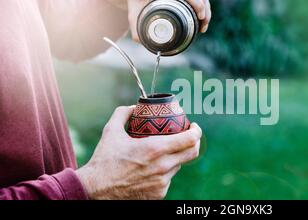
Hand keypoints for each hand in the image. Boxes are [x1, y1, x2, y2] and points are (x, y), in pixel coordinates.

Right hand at [76, 106, 201, 199]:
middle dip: (194, 143)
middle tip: (188, 137)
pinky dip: (163, 172)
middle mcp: (163, 167)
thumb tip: (134, 107)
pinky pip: (167, 179)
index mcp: (155, 149)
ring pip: (178, 166)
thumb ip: (123, 113)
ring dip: (175, 158)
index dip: (196, 131)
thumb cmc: (103, 161)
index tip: (193, 127)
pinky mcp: (159, 194)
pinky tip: (150, 169)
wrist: (95, 191)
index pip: (190, 139)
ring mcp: (162, 183)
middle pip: (192, 153)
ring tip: (162, 153)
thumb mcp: (111, 132)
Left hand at [109, 0, 211, 40]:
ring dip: (206, 10)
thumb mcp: (134, 10)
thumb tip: (139, 40)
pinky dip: (203, 8)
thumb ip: (135, 24)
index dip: (197, 3)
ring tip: (203, 26)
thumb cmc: (136, 0)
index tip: (201, 15)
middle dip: (205, 10)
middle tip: (203, 25)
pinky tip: (202, 19)